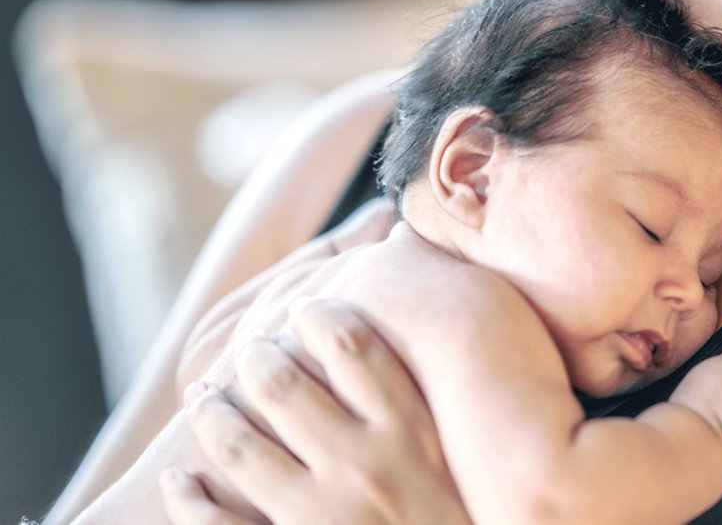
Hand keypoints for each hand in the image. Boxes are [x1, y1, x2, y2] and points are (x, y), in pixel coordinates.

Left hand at [165, 298, 470, 524]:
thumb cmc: (480, 517)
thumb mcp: (483, 453)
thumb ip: (461, 388)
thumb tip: (448, 277)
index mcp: (416, 434)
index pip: (353, 346)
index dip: (319, 316)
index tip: (304, 309)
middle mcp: (368, 470)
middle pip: (285, 385)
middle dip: (254, 356)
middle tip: (248, 348)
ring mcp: (324, 517)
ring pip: (241, 445)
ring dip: (212, 413)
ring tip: (204, 397)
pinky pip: (218, 524)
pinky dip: (190, 498)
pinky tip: (181, 480)